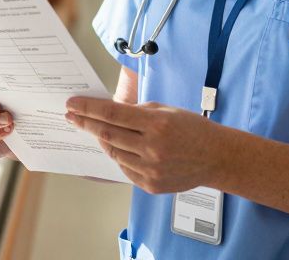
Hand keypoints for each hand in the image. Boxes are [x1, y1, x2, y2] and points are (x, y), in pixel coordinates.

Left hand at [65, 97, 230, 193]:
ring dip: (102, 141)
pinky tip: (119, 148)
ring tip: (97, 131)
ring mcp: (150, 169)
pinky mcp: (150, 185)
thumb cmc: (192, 129)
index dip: (88, 108)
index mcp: (156, 124)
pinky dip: (118, 157)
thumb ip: (137, 112)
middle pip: (107, 134)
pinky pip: (124, 169)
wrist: (216, 158)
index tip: (72, 104)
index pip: (112, 114)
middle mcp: (152, 148)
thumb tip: (109, 112)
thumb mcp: (166, 110)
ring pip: (113, 153)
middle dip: (85, 124)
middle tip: (72, 116)